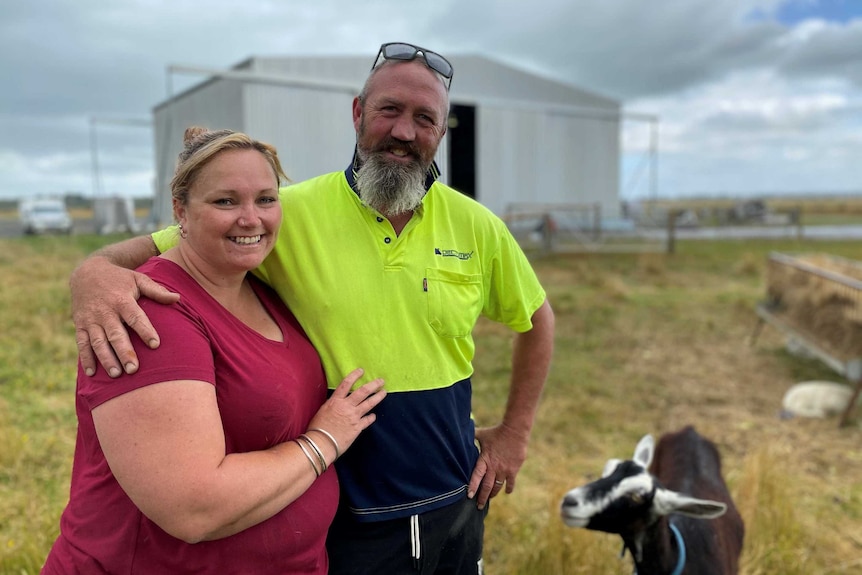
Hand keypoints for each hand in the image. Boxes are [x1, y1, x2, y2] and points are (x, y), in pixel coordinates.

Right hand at [71, 256, 178, 376]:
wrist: (87, 272)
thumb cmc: (120, 278)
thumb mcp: (138, 279)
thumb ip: (157, 291)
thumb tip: (178, 298)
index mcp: (122, 300)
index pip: (135, 317)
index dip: (145, 331)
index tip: (156, 345)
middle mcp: (105, 311)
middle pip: (115, 334)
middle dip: (124, 352)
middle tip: (134, 369)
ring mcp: (91, 319)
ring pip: (98, 342)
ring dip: (106, 359)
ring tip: (116, 374)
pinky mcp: (80, 324)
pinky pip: (81, 343)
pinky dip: (85, 358)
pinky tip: (91, 373)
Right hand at [306, 369, 385, 455]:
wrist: (321, 443)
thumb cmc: (317, 428)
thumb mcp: (323, 411)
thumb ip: (333, 405)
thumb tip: (338, 402)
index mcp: (335, 401)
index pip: (346, 384)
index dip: (354, 375)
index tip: (361, 371)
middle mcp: (346, 406)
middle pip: (363, 392)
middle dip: (373, 385)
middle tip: (381, 381)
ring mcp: (353, 417)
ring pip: (369, 404)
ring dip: (378, 397)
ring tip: (384, 392)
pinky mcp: (357, 428)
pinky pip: (368, 420)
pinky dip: (371, 417)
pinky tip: (374, 415)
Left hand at [467, 424, 529, 508]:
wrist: (515, 431)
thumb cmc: (497, 432)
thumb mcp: (482, 434)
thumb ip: (473, 436)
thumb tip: (462, 432)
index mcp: (485, 459)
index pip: (476, 476)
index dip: (472, 486)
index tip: (469, 496)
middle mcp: (494, 467)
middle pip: (486, 486)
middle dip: (482, 497)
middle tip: (479, 506)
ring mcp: (504, 469)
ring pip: (497, 486)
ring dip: (493, 494)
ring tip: (489, 499)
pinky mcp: (513, 470)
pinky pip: (510, 483)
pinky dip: (508, 488)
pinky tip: (507, 492)